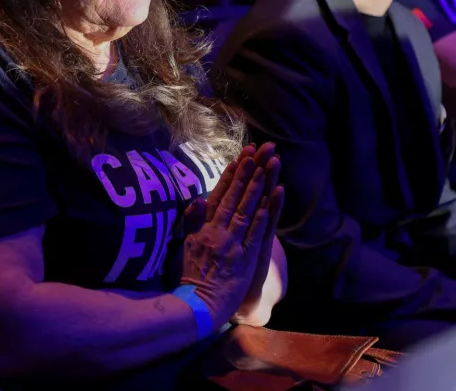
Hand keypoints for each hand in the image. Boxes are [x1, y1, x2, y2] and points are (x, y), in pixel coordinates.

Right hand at [181, 142, 284, 326]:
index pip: (218, 196)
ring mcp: (232, 244)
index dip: (230, 175)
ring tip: (267, 165)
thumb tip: (197, 199)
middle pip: (235, 197)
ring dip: (257, 186)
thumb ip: (191, 222)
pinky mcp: (245, 258)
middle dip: (247, 172)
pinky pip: (256, 232)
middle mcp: (218, 232)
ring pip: (246, 209)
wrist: (196, 305)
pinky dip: (264, 213)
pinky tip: (272, 197)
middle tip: (257, 151)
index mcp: (203, 228)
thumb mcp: (183, 246)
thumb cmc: (187, 277)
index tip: (240, 157)